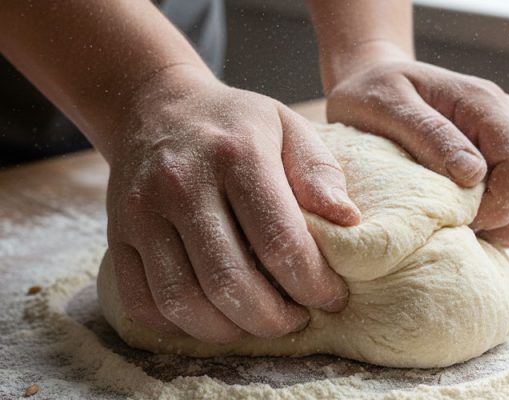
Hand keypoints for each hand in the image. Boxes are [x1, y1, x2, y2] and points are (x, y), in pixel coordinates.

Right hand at [105, 65, 359, 342]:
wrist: (158, 108)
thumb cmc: (235, 125)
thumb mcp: (288, 127)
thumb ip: (319, 172)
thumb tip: (348, 222)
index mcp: (237, 155)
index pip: (280, 240)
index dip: (313, 284)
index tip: (333, 298)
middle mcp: (182, 183)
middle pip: (229, 281)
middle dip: (273, 319)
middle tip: (297, 319)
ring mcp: (141, 212)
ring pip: (182, 301)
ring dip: (229, 331)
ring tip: (260, 321)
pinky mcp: (118, 235)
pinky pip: (143, 303)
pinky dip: (181, 327)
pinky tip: (214, 318)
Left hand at [326, 51, 508, 246]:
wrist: (372, 81)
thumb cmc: (371, 94)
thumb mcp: (386, 106)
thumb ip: (428, 134)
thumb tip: (472, 175)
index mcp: (483, 103)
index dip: (502, 205)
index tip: (459, 220)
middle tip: (467, 232)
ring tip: (471, 231)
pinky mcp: (506, 156)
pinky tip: (476, 223)